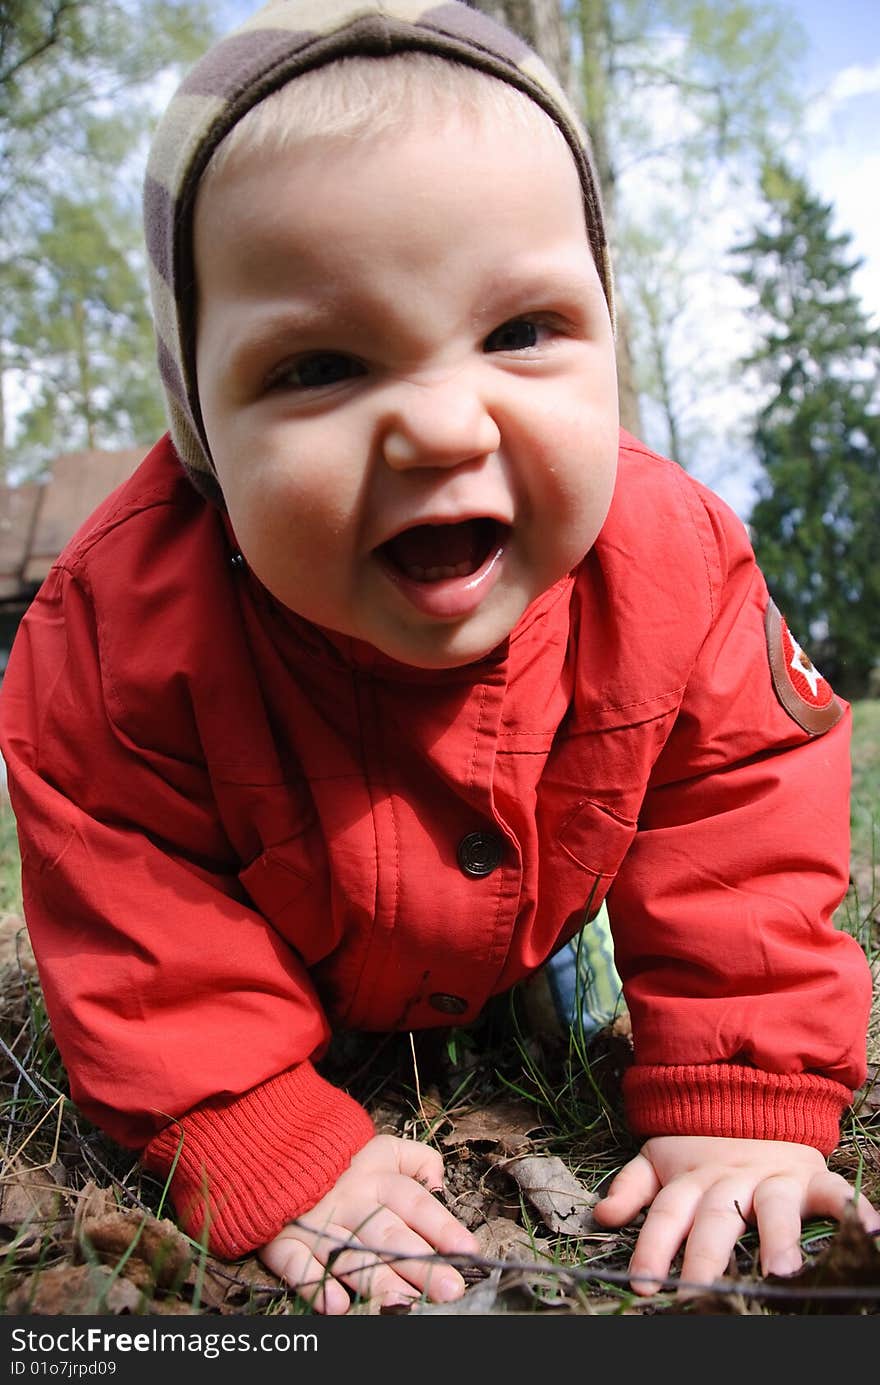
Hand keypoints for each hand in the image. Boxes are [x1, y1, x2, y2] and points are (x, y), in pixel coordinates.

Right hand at [258, 1133, 479, 1313]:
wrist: (278, 1153)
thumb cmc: (342, 1162)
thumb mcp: (382, 1148)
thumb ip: (418, 1159)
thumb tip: (441, 1182)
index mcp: (377, 1179)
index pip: (415, 1203)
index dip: (442, 1226)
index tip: (468, 1250)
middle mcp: (351, 1203)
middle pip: (389, 1235)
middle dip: (420, 1264)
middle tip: (449, 1289)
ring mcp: (317, 1224)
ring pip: (350, 1255)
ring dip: (376, 1279)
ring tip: (401, 1303)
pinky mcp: (284, 1241)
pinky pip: (297, 1263)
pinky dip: (313, 1283)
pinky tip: (336, 1305)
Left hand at [593, 1135, 879, 1295]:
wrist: (751, 1092)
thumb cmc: (700, 1143)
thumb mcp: (659, 1157)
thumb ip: (631, 1186)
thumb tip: (601, 1216)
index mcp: (691, 1179)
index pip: (667, 1214)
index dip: (652, 1247)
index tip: (643, 1283)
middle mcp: (731, 1182)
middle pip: (717, 1219)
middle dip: (707, 1255)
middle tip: (701, 1289)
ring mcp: (773, 1179)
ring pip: (774, 1209)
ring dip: (779, 1238)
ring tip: (781, 1271)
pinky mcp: (810, 1176)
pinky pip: (834, 1193)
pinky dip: (852, 1209)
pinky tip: (866, 1228)